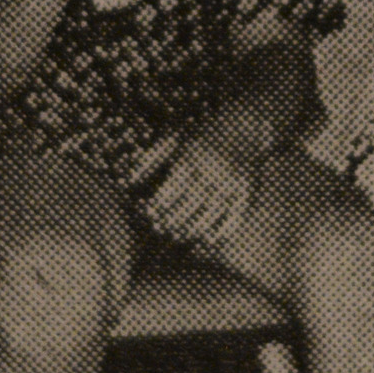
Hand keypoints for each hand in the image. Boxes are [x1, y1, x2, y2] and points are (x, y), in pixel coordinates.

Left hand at [139, 134, 256, 256]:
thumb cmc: (198, 139)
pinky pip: (232, 218)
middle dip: (173, 220)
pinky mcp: (243, 194)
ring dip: (192, 229)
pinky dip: (221, 232)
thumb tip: (130, 180)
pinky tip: (208, 240)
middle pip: (189, 204)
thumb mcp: (173, 142)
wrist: (240, 131)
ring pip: (209, 214)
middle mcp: (210, 173)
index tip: (150, 214)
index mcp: (192, 160)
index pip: (173, 188)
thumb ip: (151, 160)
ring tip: (178, 237)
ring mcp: (228, 185)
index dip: (160, 204)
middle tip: (162, 230)